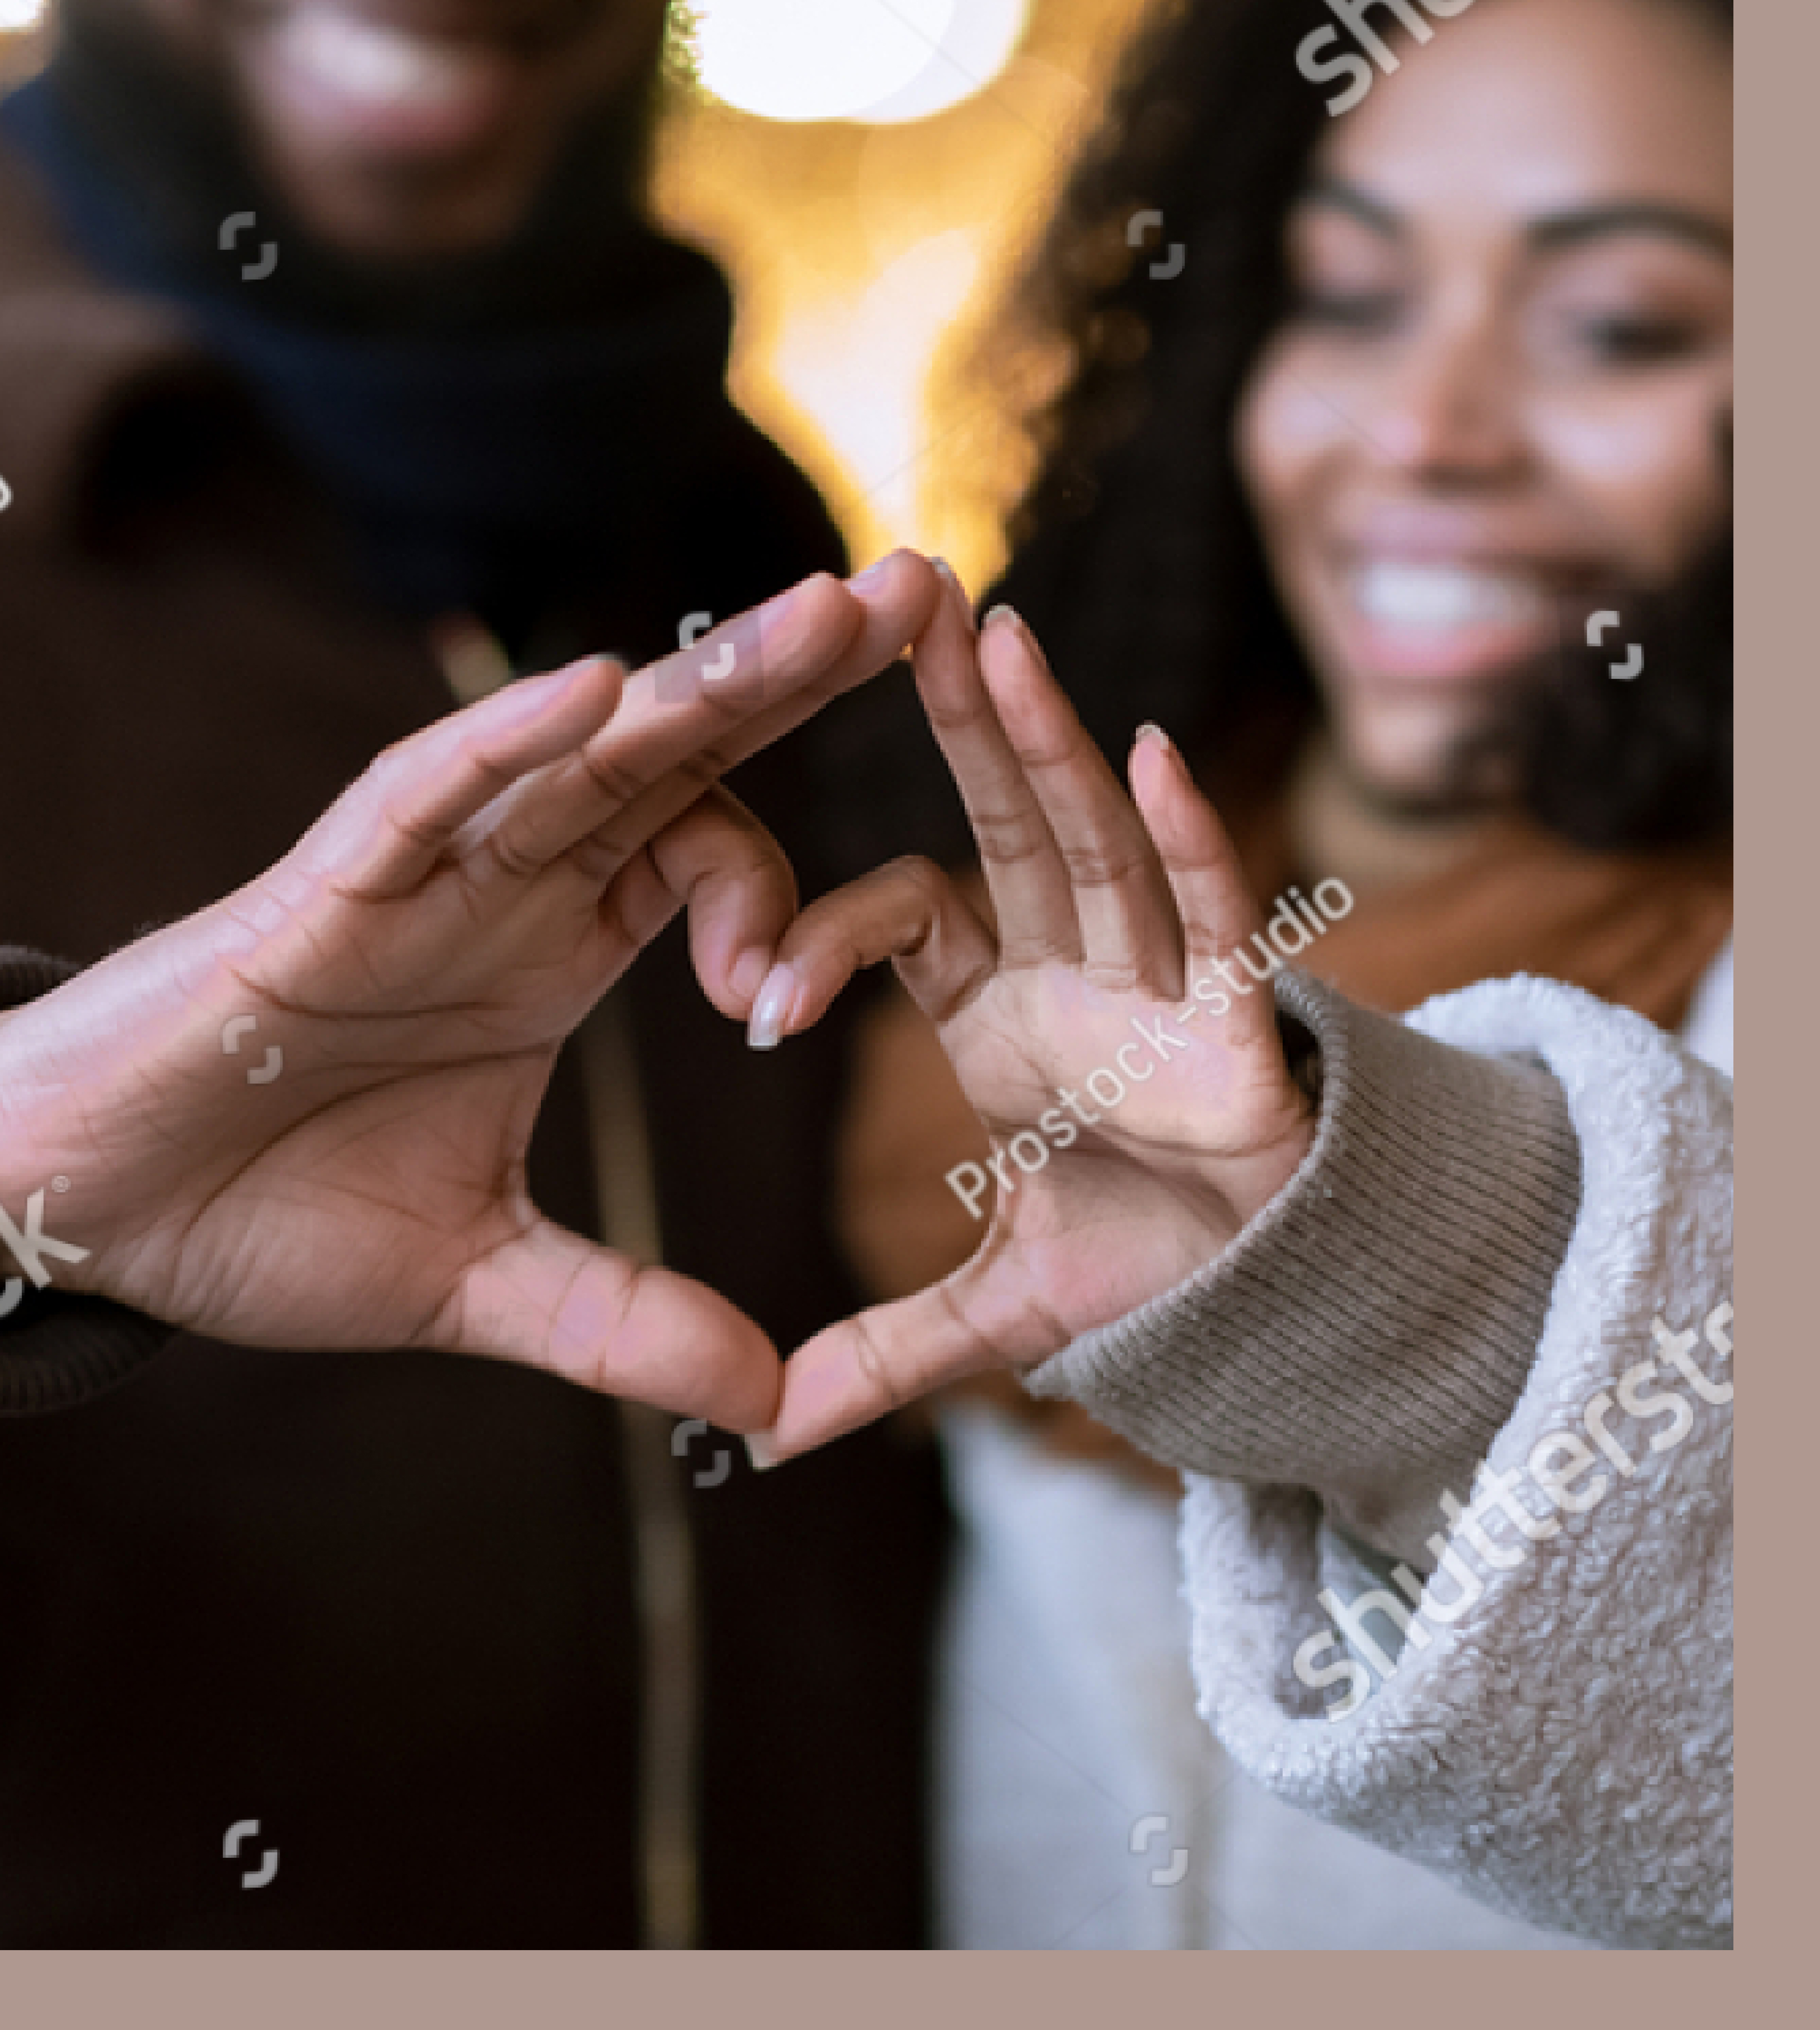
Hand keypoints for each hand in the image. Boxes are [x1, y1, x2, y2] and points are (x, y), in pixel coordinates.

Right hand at [0, 556, 938, 1430]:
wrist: (99, 1211)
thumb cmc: (264, 1212)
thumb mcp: (480, 1280)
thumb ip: (624, 1321)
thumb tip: (768, 1398)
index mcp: (552, 945)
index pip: (704, 855)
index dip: (778, 902)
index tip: (780, 1005)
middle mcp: (506, 881)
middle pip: (675, 753)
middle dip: (798, 674)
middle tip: (922, 592)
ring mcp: (421, 872)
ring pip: (581, 746)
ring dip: (703, 677)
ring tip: (823, 613)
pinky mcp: (328, 890)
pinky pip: (431, 791)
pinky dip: (510, 739)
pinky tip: (598, 687)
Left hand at [743, 571, 1317, 1459]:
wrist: (1277, 1312)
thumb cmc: (1148, 1270)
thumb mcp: (994, 1314)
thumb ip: (883, 1354)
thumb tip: (760, 1434)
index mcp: (1005, 1008)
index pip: (907, 922)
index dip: (827, 937)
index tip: (751, 1000)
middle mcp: (1079, 970)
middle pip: (1007, 819)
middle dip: (959, 712)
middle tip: (898, 595)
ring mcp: (1163, 984)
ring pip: (1095, 842)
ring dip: (1048, 740)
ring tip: (992, 632)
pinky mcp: (1242, 1021)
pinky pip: (1211, 913)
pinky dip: (1187, 839)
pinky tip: (1150, 752)